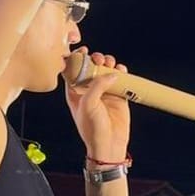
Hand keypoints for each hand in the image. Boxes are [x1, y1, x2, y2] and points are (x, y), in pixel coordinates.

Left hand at [65, 48, 129, 162]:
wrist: (109, 144)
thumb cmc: (92, 129)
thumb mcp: (88, 104)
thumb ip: (97, 85)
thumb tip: (111, 73)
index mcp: (75, 92)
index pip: (73, 70)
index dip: (76, 58)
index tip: (82, 50)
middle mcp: (89, 90)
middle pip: (91, 67)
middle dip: (95, 59)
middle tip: (99, 59)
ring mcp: (104, 92)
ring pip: (105, 71)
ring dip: (108, 63)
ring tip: (111, 63)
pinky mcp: (118, 95)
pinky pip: (120, 79)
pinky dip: (121, 72)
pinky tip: (121, 70)